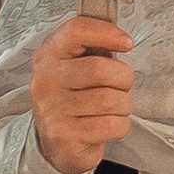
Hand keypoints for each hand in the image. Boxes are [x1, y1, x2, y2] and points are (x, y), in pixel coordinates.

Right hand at [29, 16, 132, 173]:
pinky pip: (112, 125)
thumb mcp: (74, 68)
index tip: (126, 43)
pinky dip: (120, 125)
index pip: (75, 30)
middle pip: (101, 69)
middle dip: (123, 78)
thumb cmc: (72, 100)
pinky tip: (108, 125)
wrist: (56, 143)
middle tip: (121, 86)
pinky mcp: (64, 135)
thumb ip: (93, 50)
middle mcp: (46, 80)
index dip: (107, 32)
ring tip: (114, 108)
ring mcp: (52, 108)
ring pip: (111, 100)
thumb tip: (122, 40)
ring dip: (124, 105)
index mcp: (48, 56)